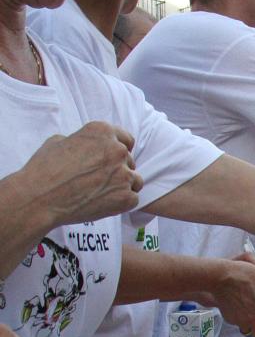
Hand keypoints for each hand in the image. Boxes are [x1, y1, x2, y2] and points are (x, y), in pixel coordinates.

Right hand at [14, 122, 142, 228]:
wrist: (38, 199)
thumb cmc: (43, 171)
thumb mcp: (57, 142)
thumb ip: (80, 140)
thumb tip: (85, 145)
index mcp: (102, 132)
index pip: (126, 139)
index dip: (119, 150)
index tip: (111, 159)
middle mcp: (117, 150)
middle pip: (128, 160)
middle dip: (116, 169)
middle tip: (97, 180)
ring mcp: (123, 174)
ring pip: (134, 179)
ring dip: (122, 185)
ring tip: (100, 193)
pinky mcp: (125, 196)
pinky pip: (133, 198)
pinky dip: (121, 203)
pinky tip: (103, 204)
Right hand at [194, 254, 254, 336]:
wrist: (220, 278)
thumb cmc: (244, 274)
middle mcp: (254, 318)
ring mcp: (241, 321)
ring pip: (248, 332)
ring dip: (252, 328)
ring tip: (251, 315)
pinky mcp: (230, 319)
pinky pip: (238, 323)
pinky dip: (241, 319)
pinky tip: (239, 307)